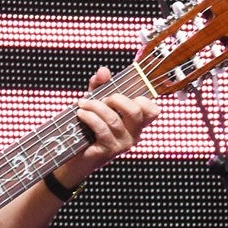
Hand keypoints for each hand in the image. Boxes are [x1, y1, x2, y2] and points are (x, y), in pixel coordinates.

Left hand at [57, 66, 160, 186]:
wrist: (74, 156)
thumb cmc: (88, 128)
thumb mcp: (96, 103)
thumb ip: (100, 86)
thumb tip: (104, 71)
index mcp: (136, 124)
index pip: (153, 111)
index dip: (142, 99)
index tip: (123, 94)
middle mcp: (134, 135)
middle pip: (136, 111)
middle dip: (116, 98)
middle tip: (101, 98)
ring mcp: (122, 145)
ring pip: (114, 119)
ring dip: (95, 106)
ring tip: (82, 104)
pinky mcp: (108, 151)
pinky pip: (101, 128)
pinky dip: (89, 117)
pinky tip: (81, 113)